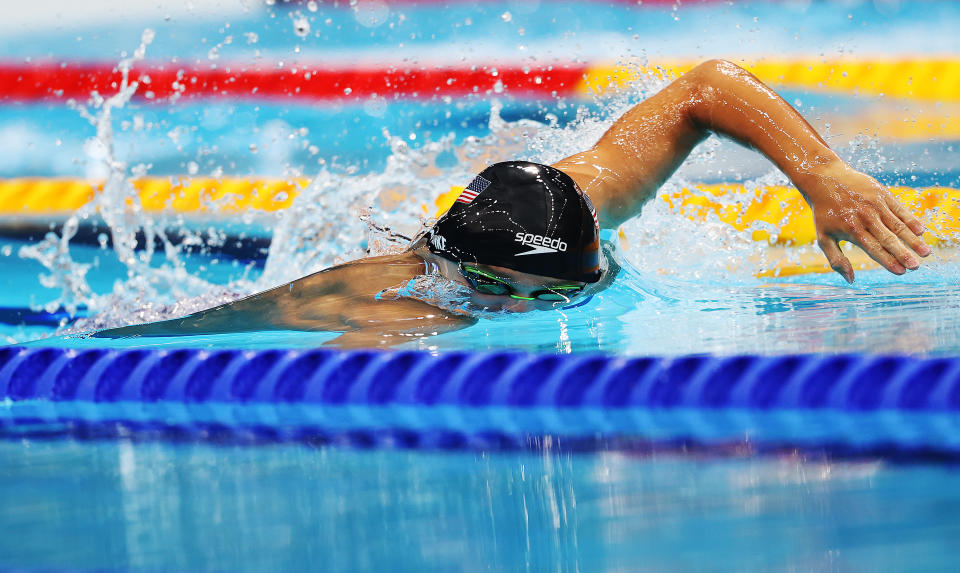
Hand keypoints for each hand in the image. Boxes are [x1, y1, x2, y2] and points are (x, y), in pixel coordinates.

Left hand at [805, 162, 929, 282]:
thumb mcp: (823, 237)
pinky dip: (911, 220)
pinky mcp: (882, 194)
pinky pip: (900, 209)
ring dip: (913, 240)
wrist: (825, 180)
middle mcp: (865, 218)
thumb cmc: (825, 213)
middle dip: (903, 253)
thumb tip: (851, 280)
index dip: (887, 261)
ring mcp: (875, 205)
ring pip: (898, 225)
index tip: (901, 272)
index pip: (873, 248)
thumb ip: (836, 259)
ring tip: (925, 252)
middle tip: (916, 266)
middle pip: (888, 239)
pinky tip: (921, 231)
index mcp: (852, 230)